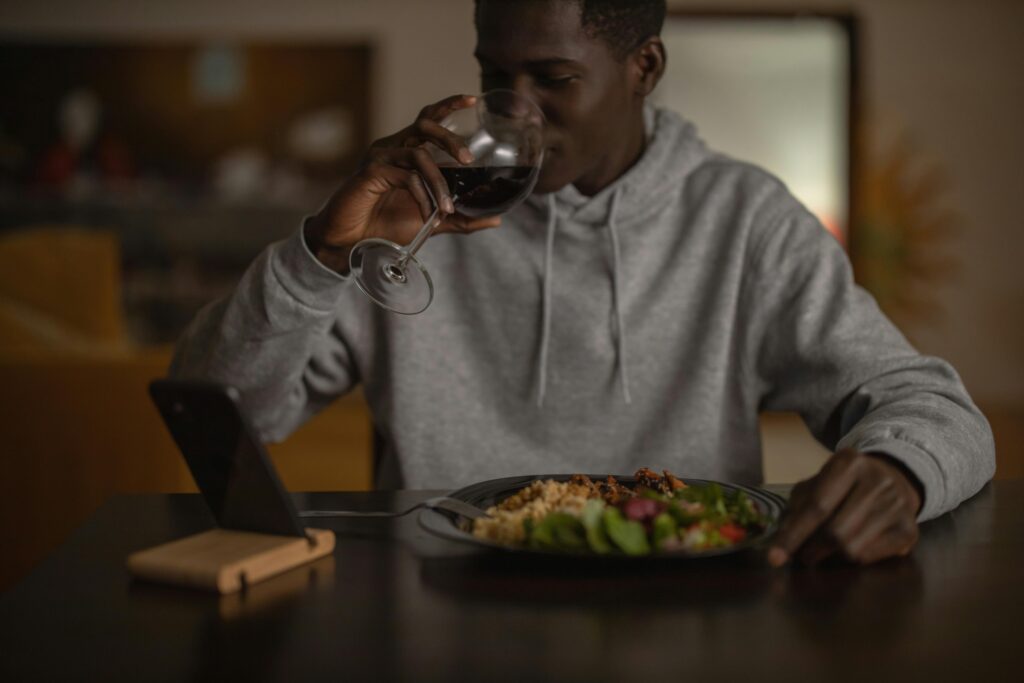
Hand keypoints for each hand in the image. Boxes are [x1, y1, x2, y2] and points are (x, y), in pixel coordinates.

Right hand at [304, 94, 502, 272]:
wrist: (354, 242)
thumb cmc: (387, 226)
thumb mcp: (433, 220)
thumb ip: (462, 218)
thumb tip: (497, 218)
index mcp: (406, 151)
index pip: (428, 119)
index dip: (449, 106)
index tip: (473, 99)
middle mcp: (393, 147)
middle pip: (425, 125)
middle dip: (450, 139)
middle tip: (468, 159)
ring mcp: (380, 157)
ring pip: (419, 155)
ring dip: (439, 183)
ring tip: (447, 209)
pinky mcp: (371, 172)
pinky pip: (406, 176)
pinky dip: (422, 195)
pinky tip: (427, 213)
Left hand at [768, 449, 922, 566]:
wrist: (895, 478)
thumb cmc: (845, 484)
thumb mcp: (818, 483)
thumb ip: (797, 507)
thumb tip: (781, 540)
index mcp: (849, 463)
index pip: (817, 506)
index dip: (793, 535)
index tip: (774, 558)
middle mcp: (878, 481)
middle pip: (835, 532)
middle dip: (812, 549)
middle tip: (804, 556)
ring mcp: (898, 505)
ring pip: (852, 549)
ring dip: (831, 556)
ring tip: (825, 549)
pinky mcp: (910, 529)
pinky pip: (871, 558)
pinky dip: (853, 559)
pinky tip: (850, 548)